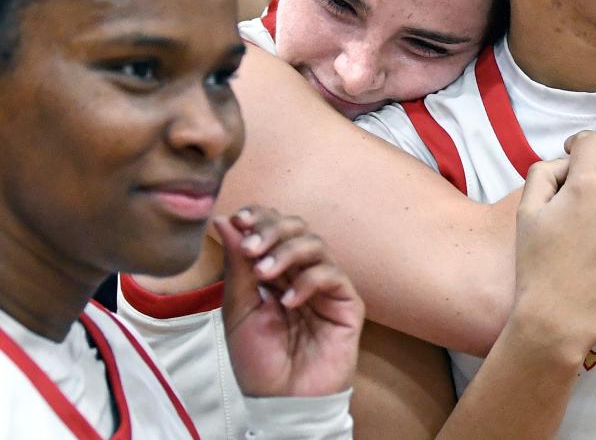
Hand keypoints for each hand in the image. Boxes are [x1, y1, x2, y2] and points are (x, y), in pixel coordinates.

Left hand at [215, 206, 364, 396]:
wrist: (282, 401)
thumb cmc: (258, 361)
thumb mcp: (237, 310)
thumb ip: (236, 266)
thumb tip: (225, 220)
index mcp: (273, 270)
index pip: (272, 228)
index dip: (259, 217)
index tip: (240, 220)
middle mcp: (301, 271)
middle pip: (296, 227)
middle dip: (272, 230)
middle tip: (251, 246)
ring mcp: (325, 285)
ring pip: (315, 243)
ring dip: (287, 251)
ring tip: (265, 273)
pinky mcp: (347, 302)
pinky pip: (332, 274)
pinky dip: (308, 281)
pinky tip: (288, 301)